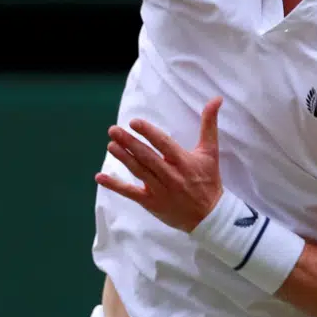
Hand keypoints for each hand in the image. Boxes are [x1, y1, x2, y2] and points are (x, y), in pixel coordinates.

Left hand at [95, 97, 225, 233]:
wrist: (209, 216)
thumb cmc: (208, 180)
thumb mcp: (211, 152)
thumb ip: (209, 125)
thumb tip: (216, 99)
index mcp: (185, 162)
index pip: (164, 144)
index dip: (149, 133)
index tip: (134, 122)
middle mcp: (172, 176)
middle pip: (147, 157)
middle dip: (129, 143)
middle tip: (113, 130)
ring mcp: (160, 191)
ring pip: (139, 172)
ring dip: (123, 158)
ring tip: (110, 145)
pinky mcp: (152, 203)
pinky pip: (130, 193)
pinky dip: (115, 185)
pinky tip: (100, 177)